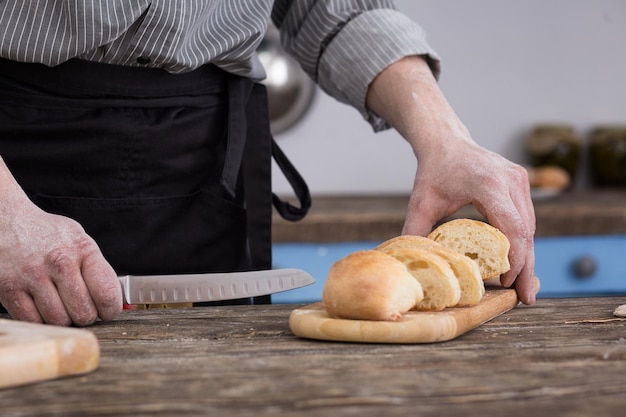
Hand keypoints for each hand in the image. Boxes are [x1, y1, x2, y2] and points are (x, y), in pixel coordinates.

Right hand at [0, 160, 121, 324]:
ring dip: (63, 319)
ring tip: (60, 305)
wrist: (7, 221)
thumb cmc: (48, 234)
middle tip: (80, 307)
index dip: (111, 310)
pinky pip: (32, 321)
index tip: (107, 311)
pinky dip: (40, 320)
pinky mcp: (9, 288)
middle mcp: (59, 262)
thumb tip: (117, 300)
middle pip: (84, 312)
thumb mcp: (79, 240)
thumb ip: (97, 268)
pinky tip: (42, 307)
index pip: (107, 294)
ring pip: (59, 320)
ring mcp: (33, 276)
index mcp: (83, 249)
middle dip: (86, 315)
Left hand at [402, 140, 536, 303]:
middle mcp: (510, 180)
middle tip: (525, 298)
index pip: (511, 226)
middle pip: (526, 230)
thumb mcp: (421, 203)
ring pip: (529, 226)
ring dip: (527, 256)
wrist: (446, 142)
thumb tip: (408, 264)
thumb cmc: (433, 172)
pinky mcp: (521, 182)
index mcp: (488, 184)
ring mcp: (520, 180)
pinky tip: (518, 263)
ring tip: (522, 286)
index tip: (507, 283)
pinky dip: (522, 241)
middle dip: (526, 266)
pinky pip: (526, 217)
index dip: (514, 258)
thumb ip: (414, 232)